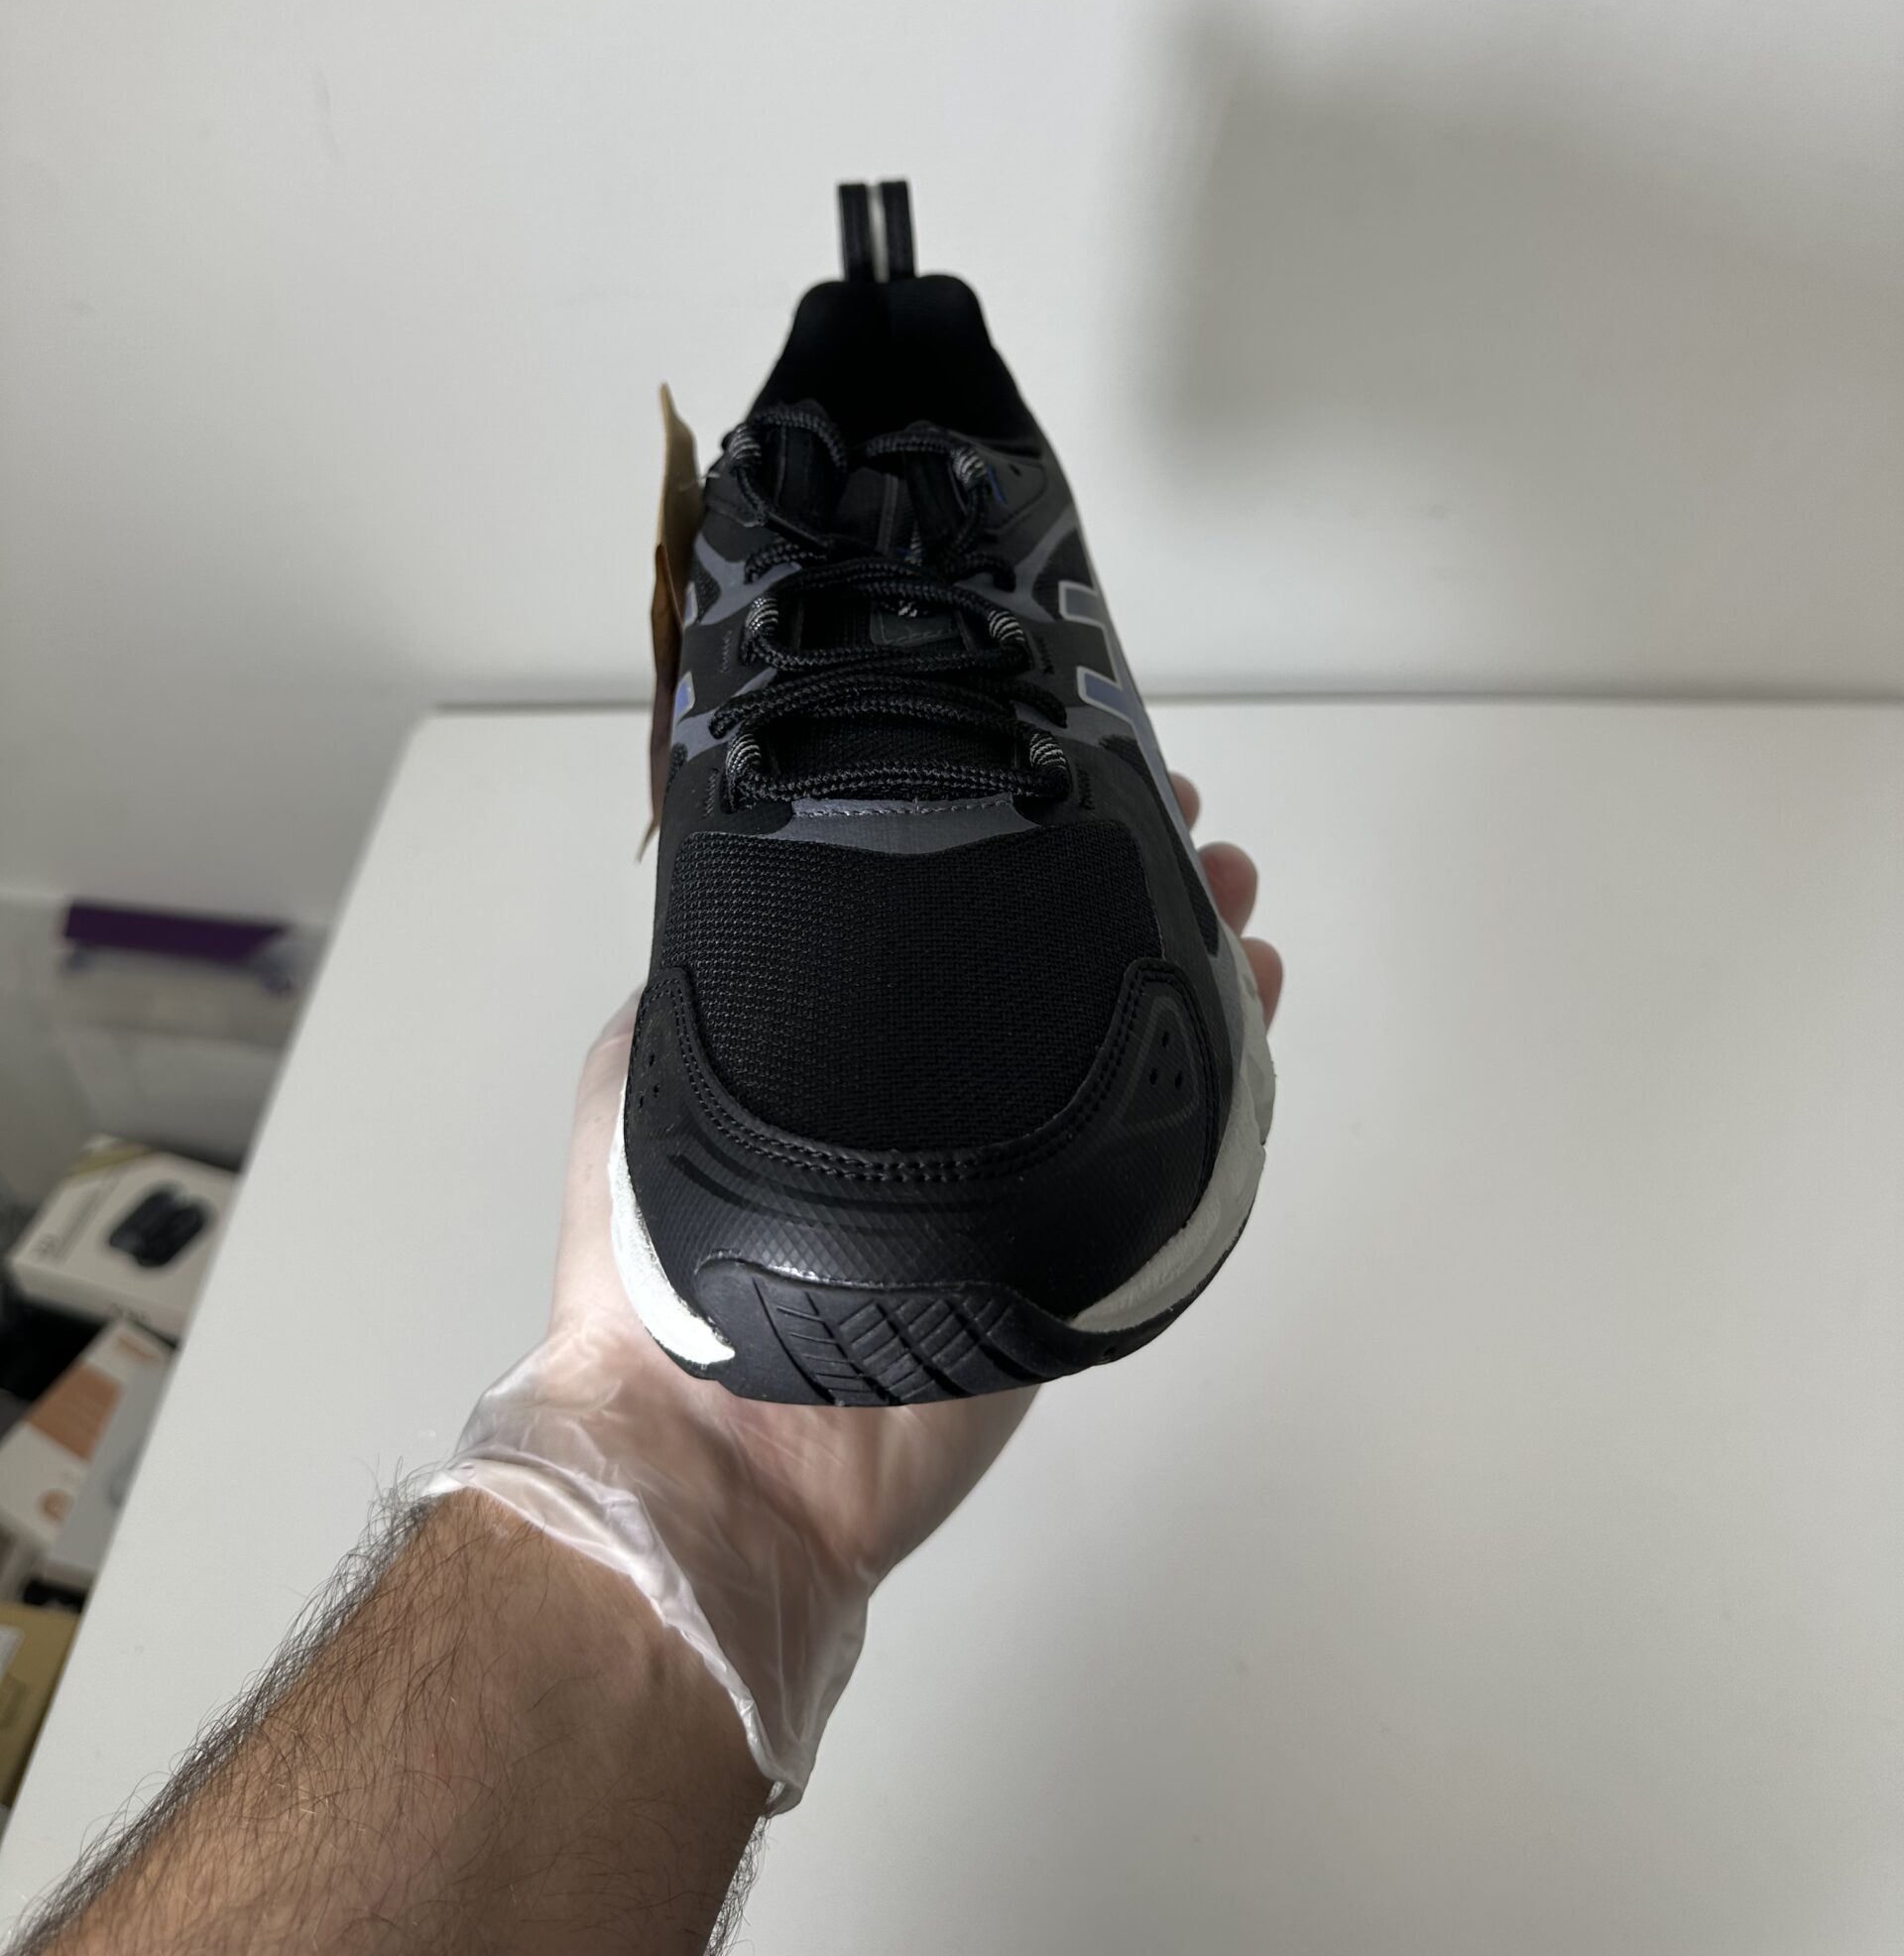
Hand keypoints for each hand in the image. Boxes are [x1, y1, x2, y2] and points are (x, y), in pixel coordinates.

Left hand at [435, 770, 1281, 1799]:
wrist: (716, 1459)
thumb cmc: (654, 1261)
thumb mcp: (639, 1073)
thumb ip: (695, 981)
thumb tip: (747, 881)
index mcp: (851, 1060)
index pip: (955, 924)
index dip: (1016, 846)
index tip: (1073, 783)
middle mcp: (944, 1107)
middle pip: (1060, 973)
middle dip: (1132, 893)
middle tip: (1189, 832)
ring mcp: (1018, 1178)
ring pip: (1127, 1045)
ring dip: (1194, 961)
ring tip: (1236, 895)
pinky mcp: (1075, 1253)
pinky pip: (1166, 1156)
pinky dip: (1225, 1075)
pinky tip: (1256, 998)